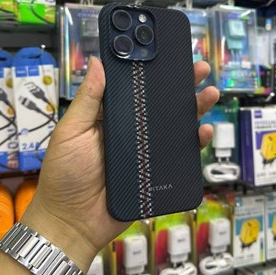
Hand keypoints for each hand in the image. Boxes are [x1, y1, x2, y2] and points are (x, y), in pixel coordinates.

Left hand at [21, 56, 219, 273]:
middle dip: (181, 84)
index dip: (150, 70)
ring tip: (210, 93)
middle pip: (161, 103)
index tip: (165, 52)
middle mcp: (131, 130)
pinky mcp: (157, 171)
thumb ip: (87, 100)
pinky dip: (195, 143)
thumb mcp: (71, 132)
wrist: (73, 222)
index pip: (134, 88)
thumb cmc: (64, 175)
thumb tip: (99, 62)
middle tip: (198, 68)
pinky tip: (203, 131)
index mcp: (110, 116)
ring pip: (175, 125)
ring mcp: (146, 150)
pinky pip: (180, 154)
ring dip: (195, 108)